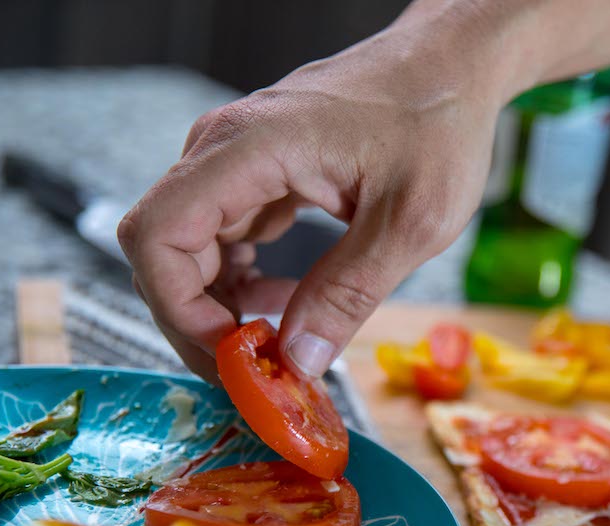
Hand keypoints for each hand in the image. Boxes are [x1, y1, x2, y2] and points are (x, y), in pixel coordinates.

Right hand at [118, 19, 508, 381]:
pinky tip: (286, 302)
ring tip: (279, 343)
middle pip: (164, 252)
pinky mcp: (257, 175)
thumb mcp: (409, 222)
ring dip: (222, 308)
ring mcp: (237, 162)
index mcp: (249, 148)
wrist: (452, 68)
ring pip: (190, 252)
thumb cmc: (438, 122)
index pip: (157, 237)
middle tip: (257, 373)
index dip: (179, 310)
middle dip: (200, 324)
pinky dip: (243, 282)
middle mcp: (225, 150)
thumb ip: (348, 292)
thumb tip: (298, 362)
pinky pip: (223, 240)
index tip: (234, 356)